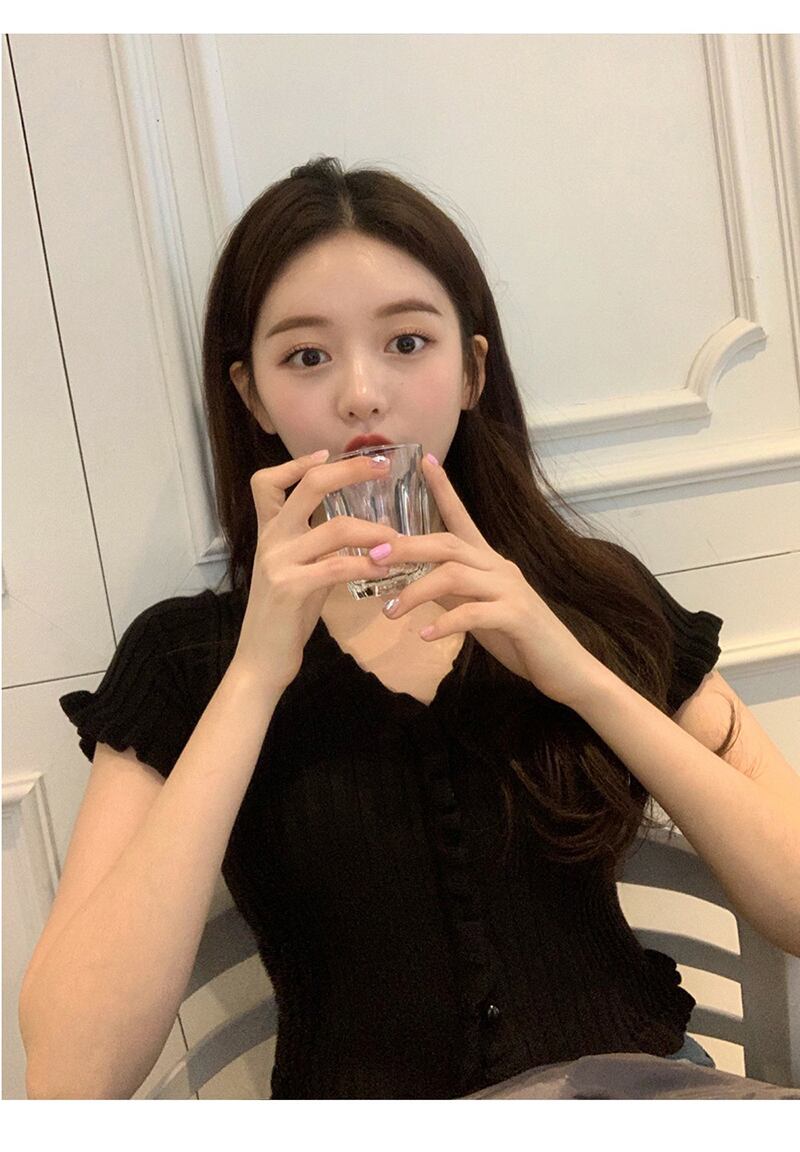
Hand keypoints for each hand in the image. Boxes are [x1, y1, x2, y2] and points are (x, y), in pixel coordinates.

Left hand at [372, 456, 602, 709]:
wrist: (567, 668)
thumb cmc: (521, 638)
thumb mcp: (478, 610)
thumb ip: (451, 593)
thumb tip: (414, 582)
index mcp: (489, 562)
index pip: (463, 517)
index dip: (444, 489)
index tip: (425, 461)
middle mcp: (500, 567)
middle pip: (448, 543)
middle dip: (408, 547)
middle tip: (375, 556)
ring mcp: (511, 590)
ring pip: (455, 575)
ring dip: (416, 591)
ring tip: (390, 612)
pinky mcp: (517, 617)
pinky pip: (474, 613)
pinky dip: (445, 623)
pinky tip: (424, 635)